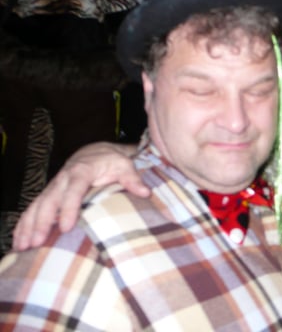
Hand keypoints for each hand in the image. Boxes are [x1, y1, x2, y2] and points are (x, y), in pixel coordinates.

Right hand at [12, 142, 145, 249]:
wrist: (96, 152)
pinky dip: (23, 224)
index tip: (66, 227)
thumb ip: (132, 178)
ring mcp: (53, 187)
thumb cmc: (111, 161)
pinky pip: (32, 209)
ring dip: (28, 226)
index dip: (68, 208)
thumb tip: (145, 192)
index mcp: (81, 171)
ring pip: (36, 206)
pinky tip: (19, 242)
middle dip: (41, 222)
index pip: (73, 190)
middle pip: (49, 201)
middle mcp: (62, 179)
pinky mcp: (48, 194)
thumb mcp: (124, 165)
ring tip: (23, 247)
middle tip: (38, 243)